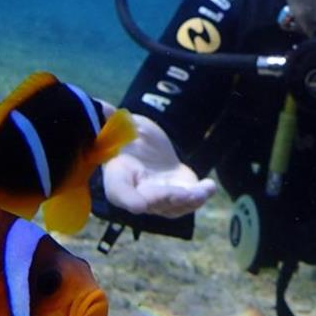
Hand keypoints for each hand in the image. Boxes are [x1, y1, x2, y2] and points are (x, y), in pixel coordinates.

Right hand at [101, 112, 216, 217]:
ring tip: (201, 192)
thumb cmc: (125, 136)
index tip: (140, 205)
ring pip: (174, 207)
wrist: (141, 145)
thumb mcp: (120, 126)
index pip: (120, 193)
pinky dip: (201, 195)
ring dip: (189, 201)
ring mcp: (160, 198)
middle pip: (152, 202)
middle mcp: (137, 195)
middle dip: (168, 198)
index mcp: (117, 179)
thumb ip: (113, 122)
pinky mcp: (179, 194)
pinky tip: (210, 187)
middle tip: (182, 193)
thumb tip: (105, 108)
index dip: (130, 200)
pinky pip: (190, 201)